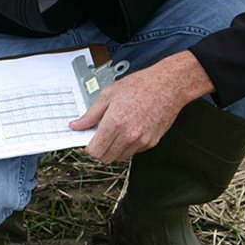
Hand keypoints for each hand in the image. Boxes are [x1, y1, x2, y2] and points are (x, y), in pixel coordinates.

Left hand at [69, 51, 213, 163]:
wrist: (168, 86)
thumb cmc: (140, 86)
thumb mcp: (108, 95)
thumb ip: (90, 114)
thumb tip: (76, 125)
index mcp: (115, 123)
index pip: (95, 151)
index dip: (88, 147)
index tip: (88, 140)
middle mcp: (128, 136)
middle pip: (106, 158)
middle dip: (100, 150)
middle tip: (100, 136)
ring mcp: (141, 141)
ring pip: (120, 158)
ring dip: (114, 149)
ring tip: (116, 132)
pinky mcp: (151, 143)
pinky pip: (133, 152)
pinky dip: (127, 146)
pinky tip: (129, 130)